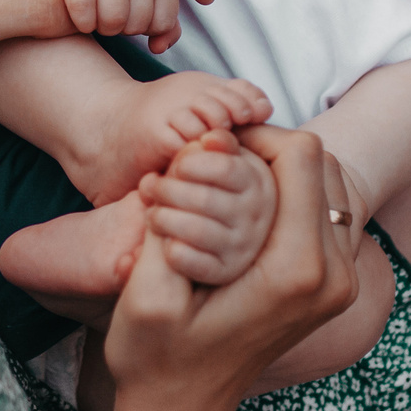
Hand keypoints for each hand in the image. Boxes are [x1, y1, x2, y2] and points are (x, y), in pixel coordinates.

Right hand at [50, 0, 183, 51]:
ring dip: (100, 27)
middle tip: (109, 9)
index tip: (132, 12)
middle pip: (136, 26)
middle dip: (122, 28)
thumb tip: (158, 48)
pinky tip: (78, 12)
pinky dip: (81, 22)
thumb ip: (164, 21)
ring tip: (95, 10)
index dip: (145, 27)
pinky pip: (84, 16)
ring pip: (112, 23)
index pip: (163, 23)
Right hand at [102, 124, 358, 410]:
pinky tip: (242, 212)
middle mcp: (334, 275)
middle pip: (322, 163)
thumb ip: (175, 215)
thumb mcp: (147, 291)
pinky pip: (323, 210)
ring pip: (327, 182)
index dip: (253, 135)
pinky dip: (287, 196)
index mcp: (297, 271)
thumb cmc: (155, 357)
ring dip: (279, 172)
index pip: (301, 156)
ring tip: (226, 187)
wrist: (181, 410)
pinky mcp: (331, 284)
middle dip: (268, 151)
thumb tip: (206, 144)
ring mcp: (340, 282)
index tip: (208, 149)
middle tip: (215, 166)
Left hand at [135, 129, 276, 284]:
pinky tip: (166, 241)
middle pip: (204, 199)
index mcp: (258, 182)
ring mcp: (242, 246)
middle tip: (152, 187)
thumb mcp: (231, 159)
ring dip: (164, 219)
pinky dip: (173, 252)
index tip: (176, 165)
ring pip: (196, 231)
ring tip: (153, 213)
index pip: (224, 168)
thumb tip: (209, 139)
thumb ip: (222, 143)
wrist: (236, 230)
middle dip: (169, 190)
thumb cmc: (225, 186)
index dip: (192, 163)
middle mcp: (256, 216)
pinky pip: (195, 264)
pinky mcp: (226, 271)